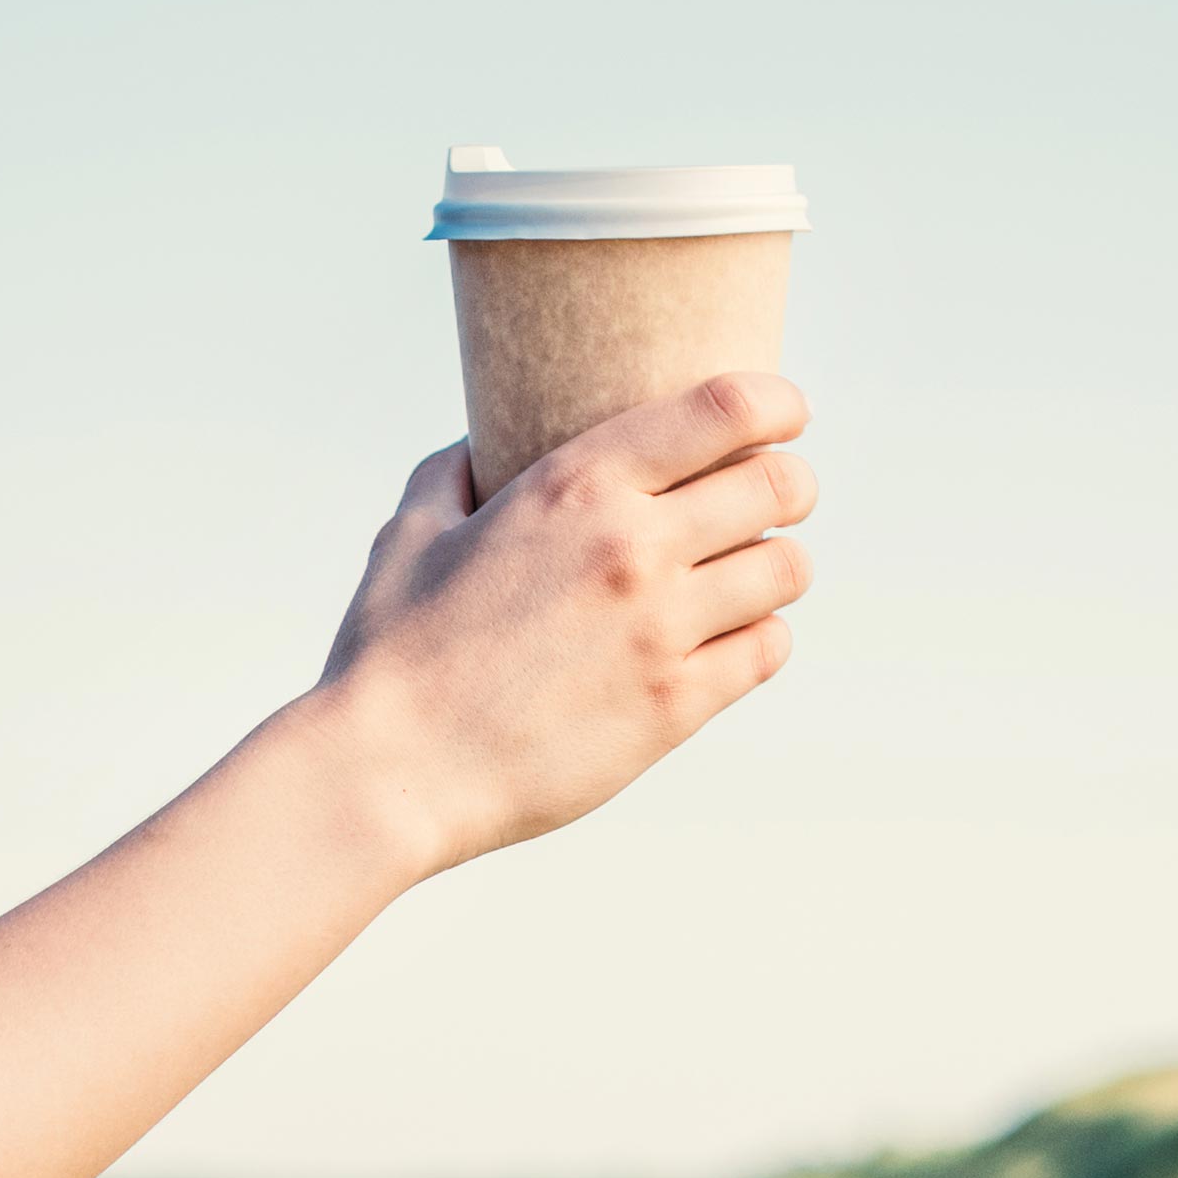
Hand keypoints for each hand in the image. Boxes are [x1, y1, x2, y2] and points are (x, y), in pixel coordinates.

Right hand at [305, 373, 814, 878]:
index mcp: (577, 484)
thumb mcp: (409, 535)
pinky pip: (768, 649)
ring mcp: (661, 629)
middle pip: (780, 485)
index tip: (784, 416)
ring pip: (787, 569)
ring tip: (747, 579)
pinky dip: (760, 639)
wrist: (389, 774)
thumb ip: (452, 474)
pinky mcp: (673, 705)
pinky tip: (730, 642)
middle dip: (788, 486)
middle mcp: (633, 545)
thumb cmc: (388, 655)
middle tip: (771, 503)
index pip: (730, 407)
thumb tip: (473, 447)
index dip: (777, 403)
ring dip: (775, 567)